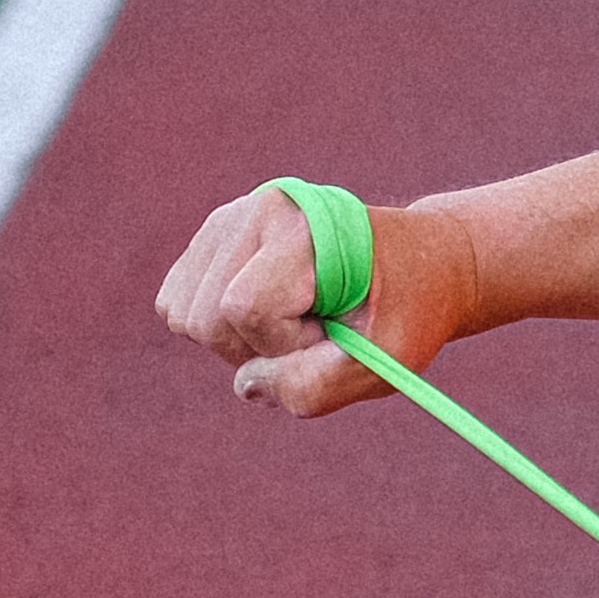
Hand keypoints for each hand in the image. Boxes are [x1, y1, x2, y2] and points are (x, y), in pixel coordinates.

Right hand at [153, 182, 474, 418]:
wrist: (421, 265)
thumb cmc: (408, 312)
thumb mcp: (384, 362)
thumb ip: (314, 387)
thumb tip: (244, 383)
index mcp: (304, 229)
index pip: (243, 307)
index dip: (283, 344)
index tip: (332, 332)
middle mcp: (258, 210)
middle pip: (202, 315)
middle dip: (256, 346)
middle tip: (316, 330)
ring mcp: (229, 218)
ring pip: (181, 311)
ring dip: (234, 338)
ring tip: (293, 320)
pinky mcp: (214, 237)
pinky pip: (177, 302)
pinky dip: (217, 326)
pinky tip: (268, 314)